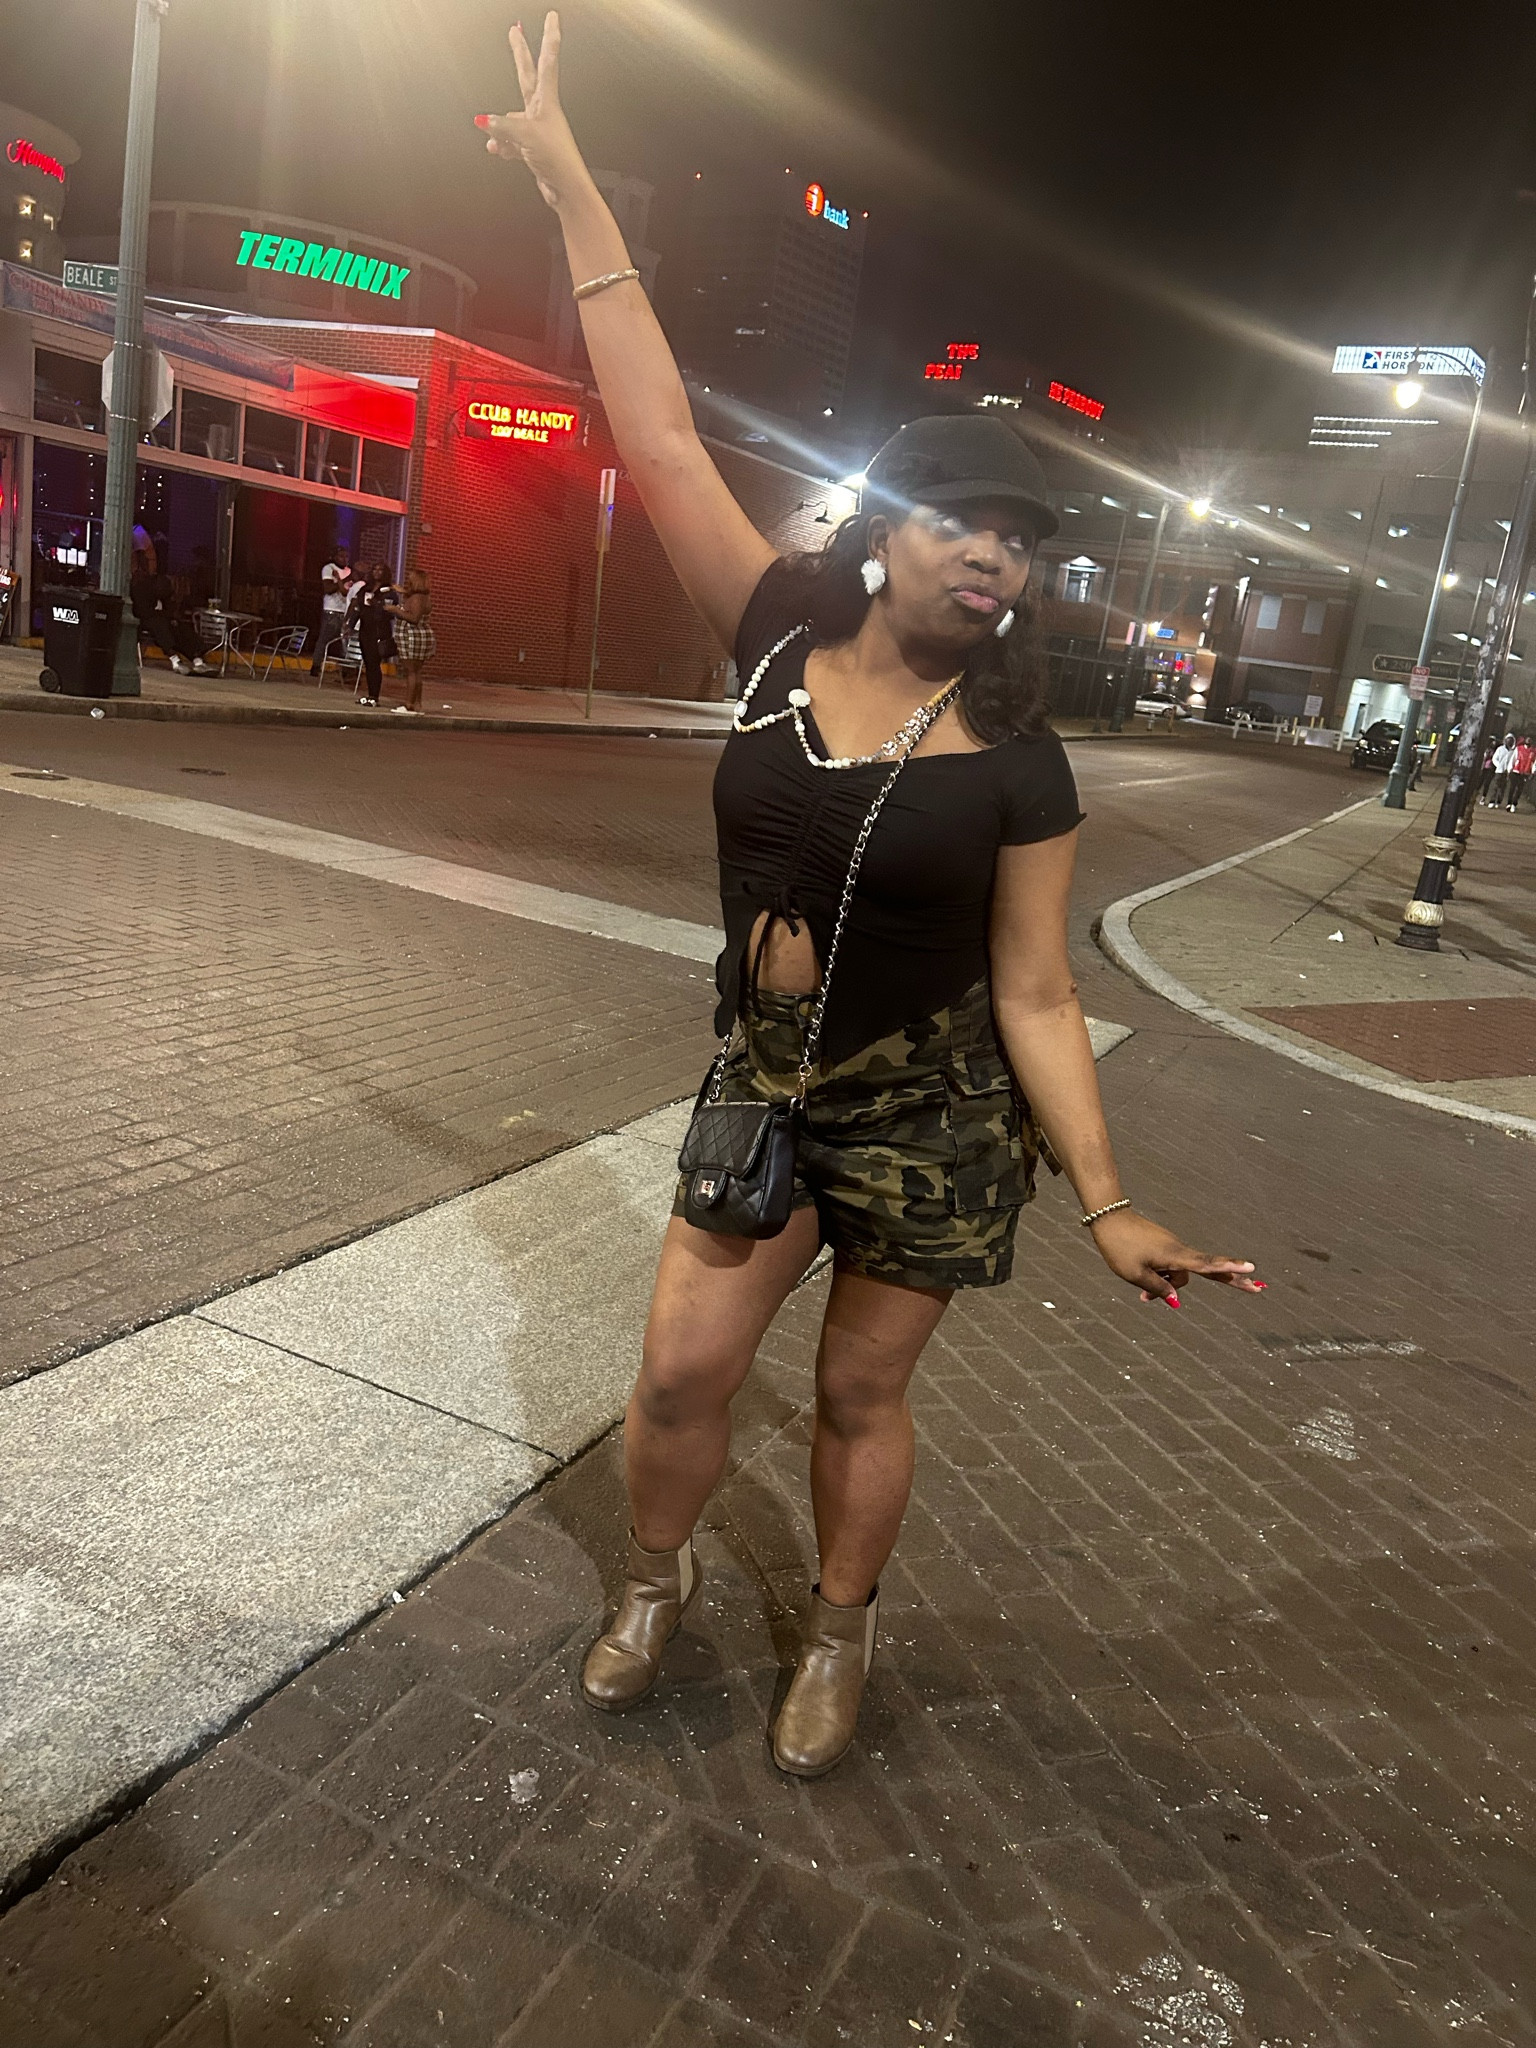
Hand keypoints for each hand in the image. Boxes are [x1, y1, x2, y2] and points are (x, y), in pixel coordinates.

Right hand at [477, 13, 584, 211]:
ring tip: (498, 142)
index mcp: (546, 101)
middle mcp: (541, 110)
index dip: (549, 38)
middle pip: (527, 73)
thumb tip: (483, 121)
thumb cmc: (556, 159)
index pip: (547, 61)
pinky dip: (502, 145)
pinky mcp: (531, 146)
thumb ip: (502, 126)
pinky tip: (497, 150)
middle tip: (515, 30)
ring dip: (500, 128)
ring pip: (510, 116)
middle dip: (520, 52)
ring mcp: (536, 127)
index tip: (552, 17)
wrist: (566, 189)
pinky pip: (509, 139)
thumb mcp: (526, 136)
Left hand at [1087, 1208, 1262, 1306]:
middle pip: (1202, 1272)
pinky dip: (1161, 1278)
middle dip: (1229, 1279)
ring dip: (1166, 1287)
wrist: (1108, 1219)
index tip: (1250, 1268)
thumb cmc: (1120, 1248)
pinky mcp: (1164, 1247)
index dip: (1229, 1268)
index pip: (1207, 1264)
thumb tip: (1176, 1300)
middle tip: (1258, 1288)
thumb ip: (1158, 1289)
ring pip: (1177, 1274)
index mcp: (1175, 1256)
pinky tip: (1143, 1289)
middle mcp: (1178, 1250)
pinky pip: (1169, 1267)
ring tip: (1142, 1297)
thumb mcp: (1135, 1275)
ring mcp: (1172, 1247)